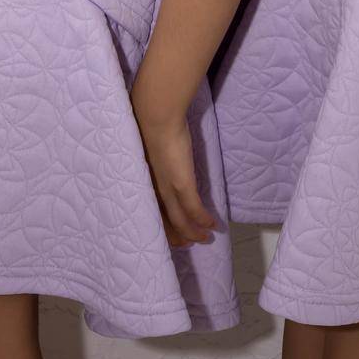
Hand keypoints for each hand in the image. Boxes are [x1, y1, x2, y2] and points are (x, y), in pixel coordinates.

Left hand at [130, 87, 215, 250]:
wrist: (155, 115)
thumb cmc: (151, 120)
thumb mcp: (150, 140)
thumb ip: (154, 148)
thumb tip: (160, 145)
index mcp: (145, 179)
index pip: (153, 209)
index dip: (162, 223)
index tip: (171, 231)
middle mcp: (154, 188)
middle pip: (164, 221)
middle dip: (177, 235)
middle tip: (189, 243)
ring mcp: (168, 188)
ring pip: (180, 221)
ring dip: (194, 232)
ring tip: (205, 238)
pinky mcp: (182, 184)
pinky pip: (194, 210)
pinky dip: (203, 220)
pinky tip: (212, 225)